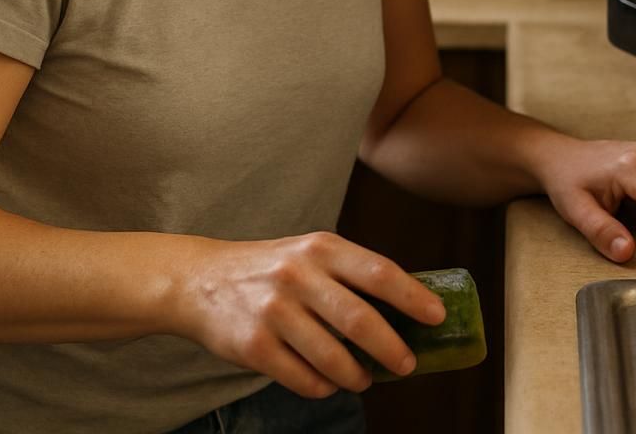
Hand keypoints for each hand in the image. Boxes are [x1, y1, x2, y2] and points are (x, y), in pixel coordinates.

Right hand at [173, 232, 444, 398]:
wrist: (198, 280)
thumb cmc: (270, 268)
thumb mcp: (309, 252)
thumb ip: (349, 273)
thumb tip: (408, 307)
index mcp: (320, 248)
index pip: (379, 272)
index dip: (413, 296)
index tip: (437, 316)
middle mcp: (298, 275)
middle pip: (360, 320)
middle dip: (392, 349)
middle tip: (407, 364)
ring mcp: (273, 311)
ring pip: (333, 358)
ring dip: (357, 376)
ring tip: (364, 379)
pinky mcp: (253, 346)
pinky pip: (302, 379)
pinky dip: (323, 387)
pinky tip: (327, 383)